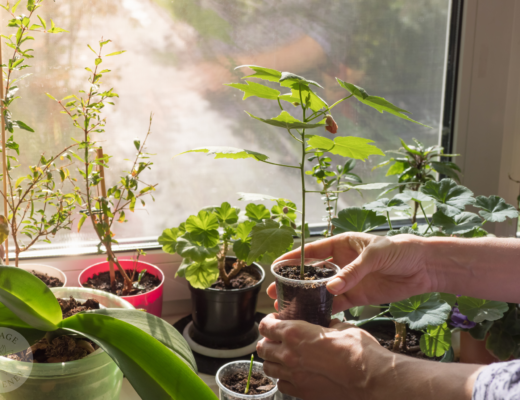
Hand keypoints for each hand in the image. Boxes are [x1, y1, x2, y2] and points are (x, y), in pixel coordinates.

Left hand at [257, 313, 481, 399]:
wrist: (370, 378)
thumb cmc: (358, 350)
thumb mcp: (341, 327)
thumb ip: (326, 325)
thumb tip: (326, 325)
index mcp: (295, 333)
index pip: (266, 326)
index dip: (268, 322)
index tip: (274, 321)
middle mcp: (289, 354)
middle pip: (262, 347)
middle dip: (267, 341)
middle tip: (277, 339)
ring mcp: (293, 375)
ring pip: (268, 368)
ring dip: (272, 360)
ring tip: (283, 357)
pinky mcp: (302, 392)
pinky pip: (282, 384)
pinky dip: (284, 378)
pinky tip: (294, 374)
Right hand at [267, 233, 433, 312]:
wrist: (424, 266)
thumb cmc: (400, 250)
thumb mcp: (375, 254)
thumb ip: (352, 271)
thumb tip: (330, 288)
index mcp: (341, 244)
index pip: (312, 251)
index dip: (293, 259)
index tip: (276, 266)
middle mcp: (341, 262)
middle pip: (312, 273)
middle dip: (293, 282)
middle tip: (275, 292)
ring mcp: (349, 280)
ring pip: (322, 290)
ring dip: (306, 298)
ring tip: (288, 307)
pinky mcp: (358, 296)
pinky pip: (338, 304)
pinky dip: (326, 310)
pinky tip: (313, 317)